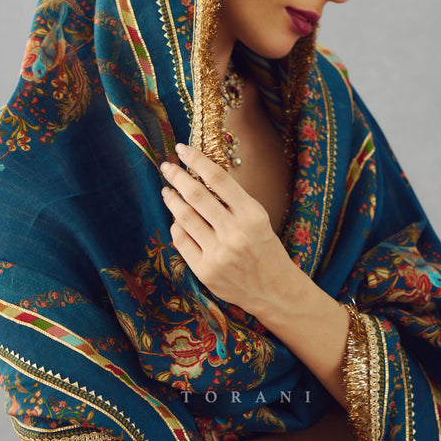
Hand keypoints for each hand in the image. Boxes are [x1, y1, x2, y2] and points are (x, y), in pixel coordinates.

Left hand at [160, 144, 296, 316]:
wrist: (273, 291)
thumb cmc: (265, 249)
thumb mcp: (259, 219)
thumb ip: (233, 201)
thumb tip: (200, 177)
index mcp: (252, 215)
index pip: (218, 179)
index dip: (196, 160)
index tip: (182, 149)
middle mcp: (235, 233)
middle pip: (196, 195)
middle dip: (177, 177)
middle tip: (167, 167)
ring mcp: (218, 253)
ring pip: (184, 217)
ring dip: (172, 200)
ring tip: (167, 191)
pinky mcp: (205, 271)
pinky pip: (182, 241)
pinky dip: (176, 226)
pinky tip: (176, 219)